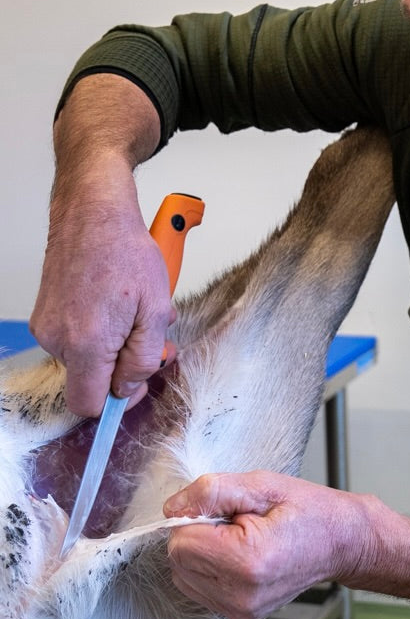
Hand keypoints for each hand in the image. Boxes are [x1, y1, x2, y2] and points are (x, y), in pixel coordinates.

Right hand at [30, 173, 176, 415]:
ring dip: (117, 344)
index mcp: (86, 344)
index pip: (89, 404)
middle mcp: (57, 340)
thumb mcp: (155, 311)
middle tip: (154, 338)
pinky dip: (101, 329)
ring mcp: (46, 326)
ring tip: (139, 311)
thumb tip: (128, 389)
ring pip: (86, 358)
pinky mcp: (45, 314)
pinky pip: (77, 338)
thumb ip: (144, 359)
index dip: (118, 402)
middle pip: (90, 379)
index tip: (138, 386)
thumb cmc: (127, 254)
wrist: (94, 215)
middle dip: (125, 365)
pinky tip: (121, 303)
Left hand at [164, 471, 409, 618]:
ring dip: (205, 551)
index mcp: (248, 560)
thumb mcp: (264, 485)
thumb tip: (173, 506)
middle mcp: (241, 594)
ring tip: (243, 536)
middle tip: (240, 521)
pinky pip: (199, 588)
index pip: (181, 541)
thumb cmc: (310, 510)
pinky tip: (242, 554)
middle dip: (201, 534)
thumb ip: (213, 491)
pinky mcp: (240, 616)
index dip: (198, 516)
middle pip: (179, 560)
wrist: (342, 541)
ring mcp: (241, 610)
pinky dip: (212, 567)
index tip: (228, 509)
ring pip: (185, 576)